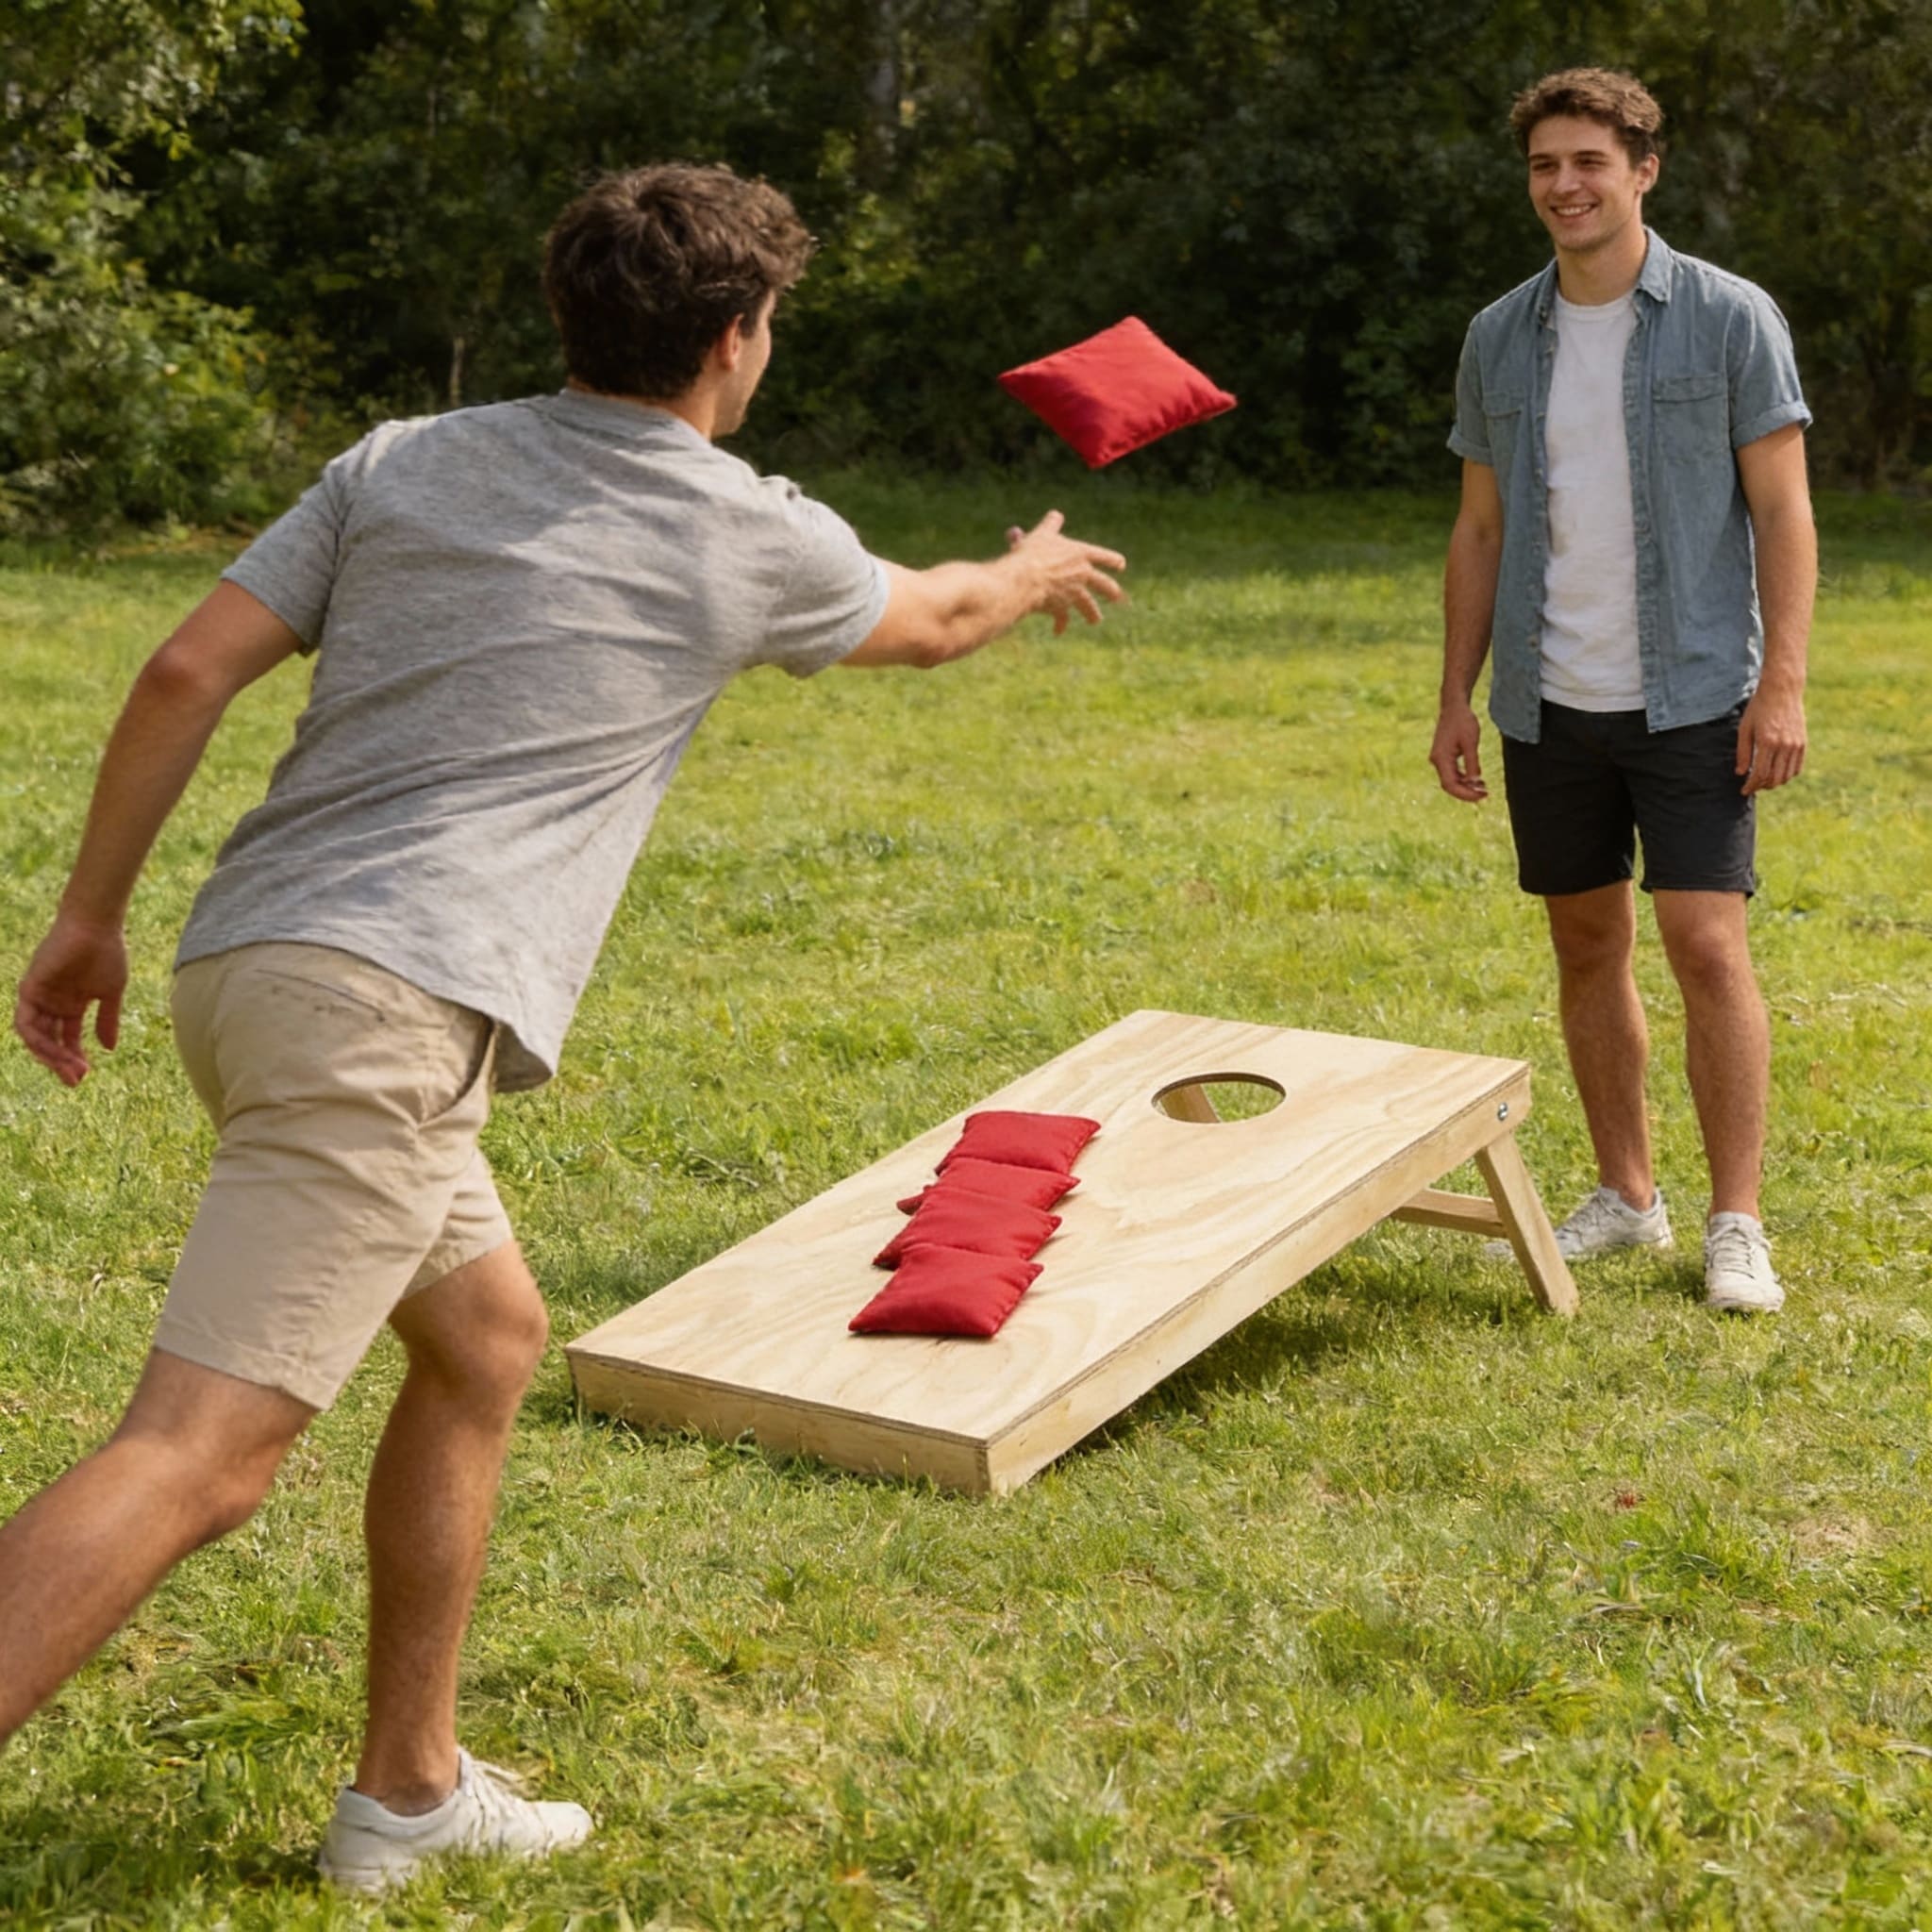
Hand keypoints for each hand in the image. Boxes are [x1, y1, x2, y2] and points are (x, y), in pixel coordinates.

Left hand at [14, 911, 127, 1086]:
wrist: (96, 927)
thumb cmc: (107, 954)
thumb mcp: (111, 994)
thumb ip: (107, 1021)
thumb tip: (109, 1049)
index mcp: (71, 1004)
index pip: (67, 1038)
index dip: (74, 1057)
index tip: (86, 1074)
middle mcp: (52, 1003)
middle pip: (51, 1041)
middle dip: (61, 1062)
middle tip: (76, 1080)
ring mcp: (40, 997)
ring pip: (37, 1037)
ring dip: (51, 1056)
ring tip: (69, 1069)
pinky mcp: (30, 989)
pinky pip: (27, 1023)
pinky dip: (38, 1040)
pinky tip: (58, 1050)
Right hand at [1008, 509, 1126, 635]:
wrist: (1024, 578)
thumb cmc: (1032, 552)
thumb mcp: (1043, 534)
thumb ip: (1051, 525)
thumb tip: (1056, 515)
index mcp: (1081, 554)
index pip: (1103, 556)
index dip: (1113, 560)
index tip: (1121, 565)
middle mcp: (1082, 574)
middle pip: (1103, 584)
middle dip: (1111, 591)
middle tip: (1117, 598)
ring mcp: (1074, 593)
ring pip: (1088, 606)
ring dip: (1092, 614)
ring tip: (1095, 620)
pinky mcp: (1061, 608)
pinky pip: (1062, 618)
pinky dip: (1060, 624)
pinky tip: (1058, 631)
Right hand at [1429, 701, 1487, 802]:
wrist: (1454, 706)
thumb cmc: (1462, 721)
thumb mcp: (1471, 742)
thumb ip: (1472, 763)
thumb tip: (1475, 782)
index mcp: (1441, 758)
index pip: (1450, 785)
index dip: (1465, 794)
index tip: (1481, 796)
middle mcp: (1437, 761)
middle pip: (1449, 785)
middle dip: (1467, 792)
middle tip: (1485, 795)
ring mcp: (1440, 759)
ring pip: (1451, 781)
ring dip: (1466, 787)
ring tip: (1483, 788)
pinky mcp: (1444, 757)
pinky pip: (1452, 773)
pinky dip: (1464, 779)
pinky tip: (1476, 780)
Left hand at [1736, 682, 1805, 794]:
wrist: (1782, 691)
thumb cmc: (1758, 708)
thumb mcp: (1744, 728)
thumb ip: (1743, 752)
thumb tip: (1741, 773)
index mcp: (1767, 742)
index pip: (1760, 774)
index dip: (1751, 786)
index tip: (1744, 790)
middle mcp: (1784, 745)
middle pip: (1774, 778)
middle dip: (1762, 787)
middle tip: (1752, 787)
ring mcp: (1796, 744)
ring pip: (1786, 775)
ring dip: (1774, 783)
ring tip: (1763, 782)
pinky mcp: (1803, 742)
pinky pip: (1797, 767)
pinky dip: (1787, 775)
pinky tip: (1777, 774)